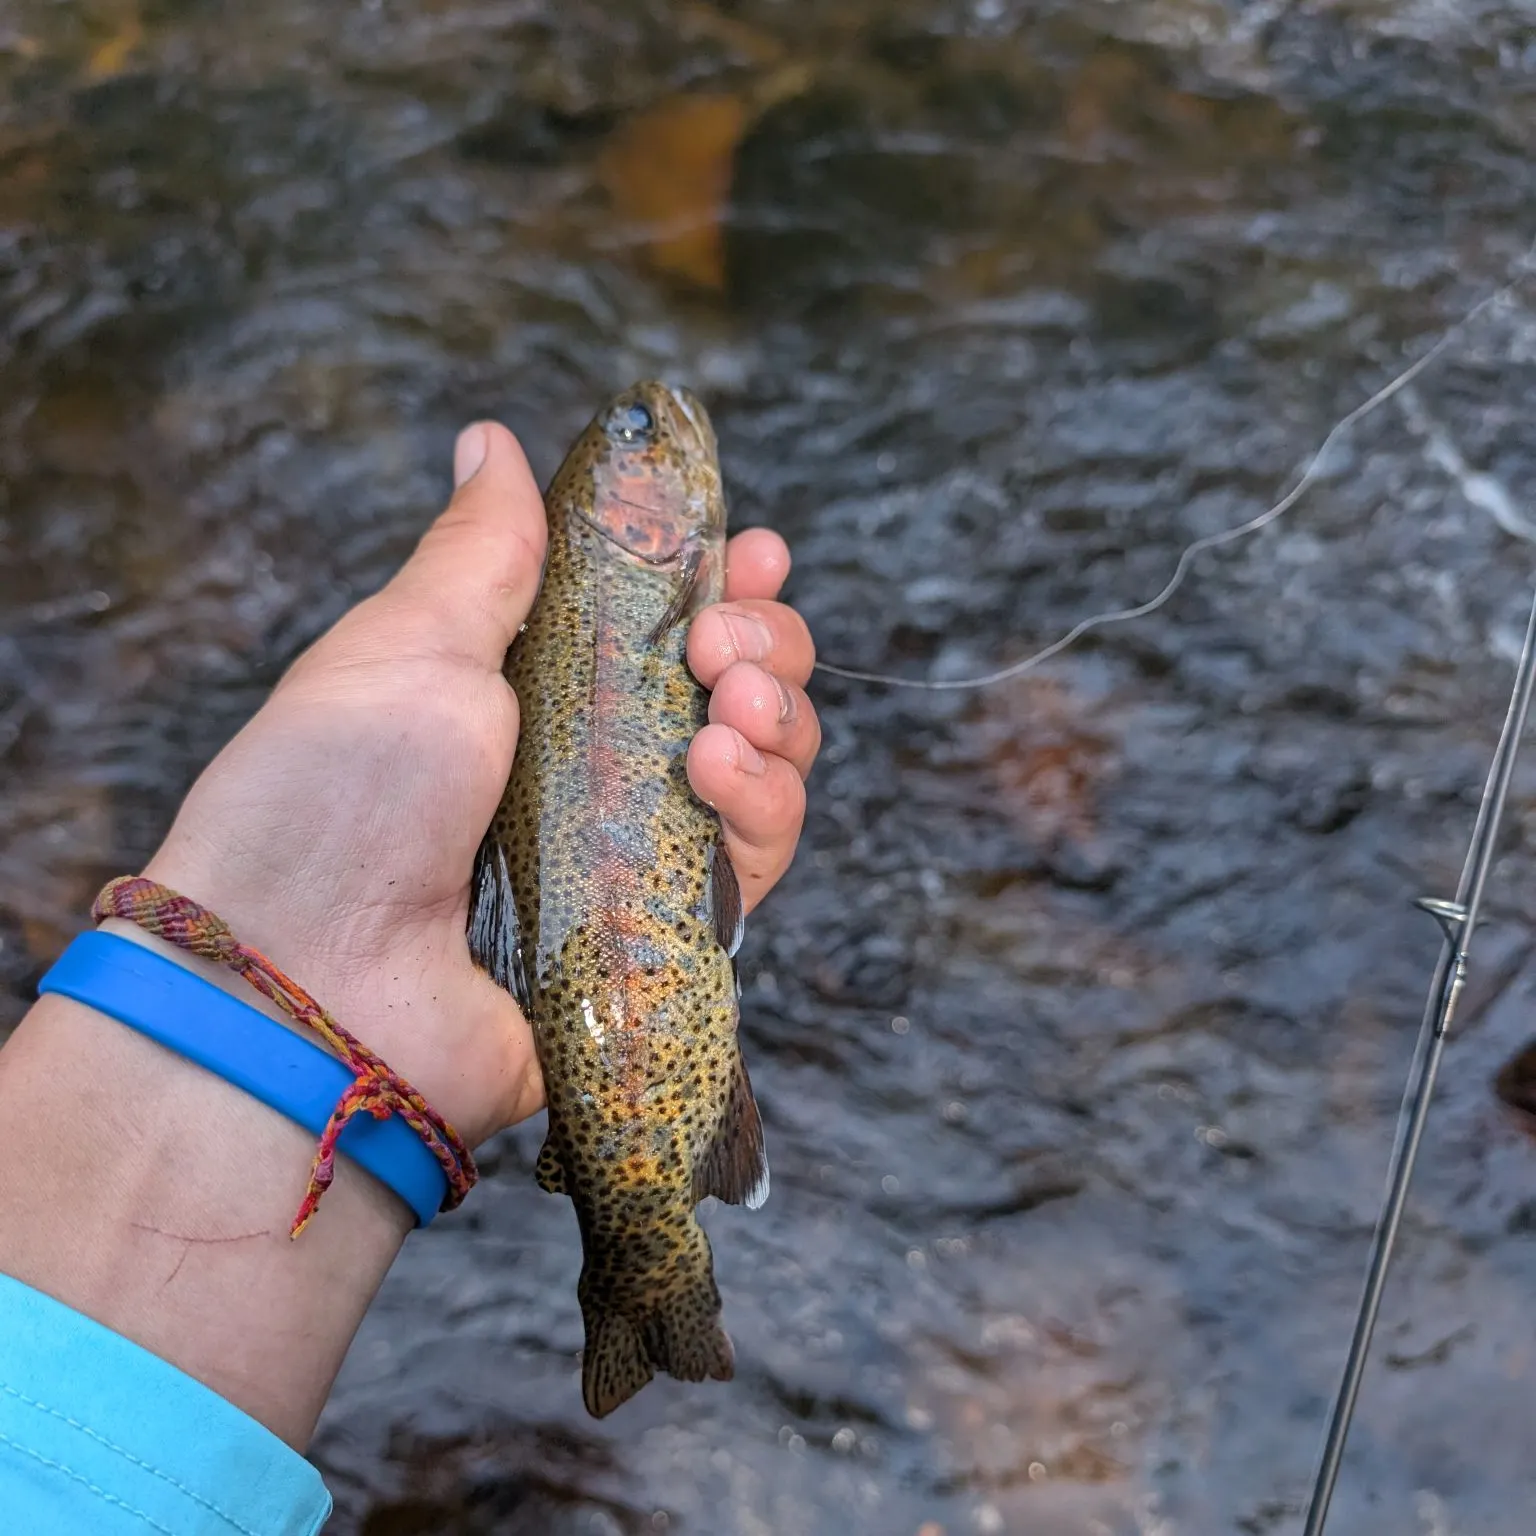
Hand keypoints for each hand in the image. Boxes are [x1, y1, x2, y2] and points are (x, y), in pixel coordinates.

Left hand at [141, 421, 818, 1147]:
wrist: (308, 983)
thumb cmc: (333, 796)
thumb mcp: (412, 644)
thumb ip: (483, 550)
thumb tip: (492, 440)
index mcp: (533, 692)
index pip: (660, 624)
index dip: (720, 582)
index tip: (750, 549)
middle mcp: (593, 771)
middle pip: (733, 692)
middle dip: (761, 639)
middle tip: (723, 637)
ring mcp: (633, 854)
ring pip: (764, 772)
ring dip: (775, 714)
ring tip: (730, 699)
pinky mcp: (663, 934)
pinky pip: (756, 863)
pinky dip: (765, 802)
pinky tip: (720, 766)